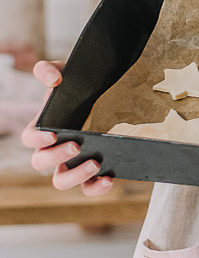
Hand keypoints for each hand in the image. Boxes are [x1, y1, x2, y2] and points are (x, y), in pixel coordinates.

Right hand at [21, 61, 113, 196]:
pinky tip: (109, 178)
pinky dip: (96, 188)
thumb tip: (53, 79)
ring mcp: (72, 162)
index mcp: (44, 127)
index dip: (37, 139)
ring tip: (95, 164)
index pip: (29, 138)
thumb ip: (50, 69)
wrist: (111, 97)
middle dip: (56, 157)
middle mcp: (54, 148)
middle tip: (76, 145)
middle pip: (41, 162)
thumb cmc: (82, 87)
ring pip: (61, 181)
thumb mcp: (66, 74)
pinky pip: (88, 188)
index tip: (53, 133)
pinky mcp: (91, 172)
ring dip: (75, 176)